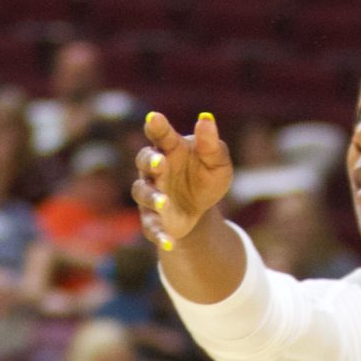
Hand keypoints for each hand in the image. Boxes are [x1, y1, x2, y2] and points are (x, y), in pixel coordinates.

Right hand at [132, 110, 231, 250]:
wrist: (201, 209)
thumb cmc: (206, 176)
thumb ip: (211, 143)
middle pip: (144, 161)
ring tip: (165, 203)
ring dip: (152, 197)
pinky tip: (169, 242)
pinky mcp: (153, 218)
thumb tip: (206, 119)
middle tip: (160, 163)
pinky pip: (150, 226)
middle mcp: (156, 169)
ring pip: (142, 193)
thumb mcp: (217, 162)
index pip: (160, 134)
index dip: (156, 126)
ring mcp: (152, 193)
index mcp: (170, 149)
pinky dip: (158, 234)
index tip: (154, 118)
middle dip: (150, 162)